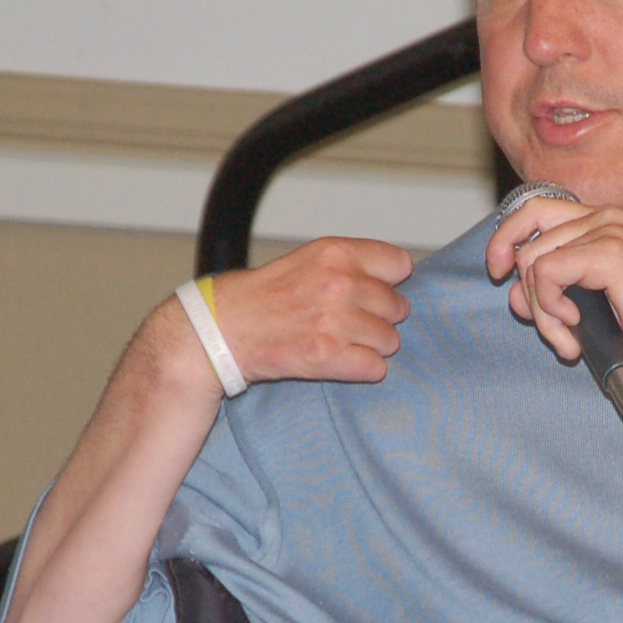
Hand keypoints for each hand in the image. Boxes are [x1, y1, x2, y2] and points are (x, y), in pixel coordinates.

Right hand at [206, 237, 412, 386]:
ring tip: (341, 343)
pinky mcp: (328, 356)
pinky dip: (363, 370)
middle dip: (380, 318)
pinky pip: (376, 368)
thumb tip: (399, 276)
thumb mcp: (310, 259)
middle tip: (350, 323)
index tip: (373, 292)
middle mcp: (340, 283)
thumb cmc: (264, 296)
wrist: (222, 330)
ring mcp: (336, 320)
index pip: (400, 265)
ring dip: (372, 346)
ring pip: (390, 340)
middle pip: (398, 307)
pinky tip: (340, 362)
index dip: (389, 282)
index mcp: (337, 252)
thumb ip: (352, 264)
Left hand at [485, 196, 622, 404]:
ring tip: (570, 338)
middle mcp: (609, 217)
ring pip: (534, 262)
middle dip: (529, 293)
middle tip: (554, 328)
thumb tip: (508, 284)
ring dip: (543, 312)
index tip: (497, 273)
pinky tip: (576, 327)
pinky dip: (551, 308)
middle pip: (528, 241)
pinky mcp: (612, 254)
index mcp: (601, 221)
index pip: (532, 209)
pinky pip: (547, 272)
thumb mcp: (573, 307)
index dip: (505, 238)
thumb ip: (539, 288)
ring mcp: (613, 232)